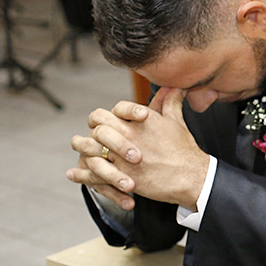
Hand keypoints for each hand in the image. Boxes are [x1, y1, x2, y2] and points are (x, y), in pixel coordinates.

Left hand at [67, 88, 209, 210]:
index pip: (115, 109)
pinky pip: (93, 171)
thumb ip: (171, 104)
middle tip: (93, 133)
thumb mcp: (177, 123)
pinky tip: (73, 172)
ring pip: (90, 146)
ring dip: (81, 145)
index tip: (109, 121)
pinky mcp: (121, 175)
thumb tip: (174, 89)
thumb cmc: (185, 151)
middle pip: (97, 123)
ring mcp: (122, 154)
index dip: (110, 114)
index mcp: (141, 119)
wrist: (191, 177)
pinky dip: (81, 173)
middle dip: (93, 127)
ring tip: (78, 145)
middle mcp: (128, 133)